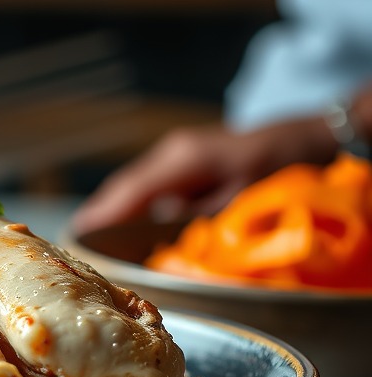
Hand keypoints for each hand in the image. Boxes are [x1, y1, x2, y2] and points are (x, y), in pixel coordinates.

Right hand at [71, 116, 339, 232]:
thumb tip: (161, 224)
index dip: (105, 212)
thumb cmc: (277, 168)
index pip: (134, 190)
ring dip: (113, 207)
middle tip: (73, 238)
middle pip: (126, 185)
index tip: (80, 231)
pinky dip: (131, 201)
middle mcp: (173, 152)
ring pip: (134, 183)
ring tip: (89, 233)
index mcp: (184, 160)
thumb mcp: (241, 194)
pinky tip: (123, 219)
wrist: (302, 138)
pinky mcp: (183, 159)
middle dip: (100, 211)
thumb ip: (199, 210)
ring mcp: (176, 152)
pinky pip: (147, 182)